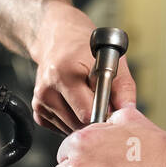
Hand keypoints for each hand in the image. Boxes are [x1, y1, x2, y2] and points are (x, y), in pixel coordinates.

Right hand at [30, 2, 136, 133]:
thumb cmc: (86, 48)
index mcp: (64, 73)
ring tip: (88, 98)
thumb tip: (128, 112)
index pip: (87, 113)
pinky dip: (72, 120)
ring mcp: (40, 101)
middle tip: (103, 101)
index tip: (112, 110)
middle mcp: (47, 89)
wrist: (59, 38)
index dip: (105, 114)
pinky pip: (61, 127)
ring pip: (70, 129)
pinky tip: (76, 103)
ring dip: (84, 120)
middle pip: (79, 124)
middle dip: (96, 118)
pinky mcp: (37, 110)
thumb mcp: (112, 60)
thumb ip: (123, 88)